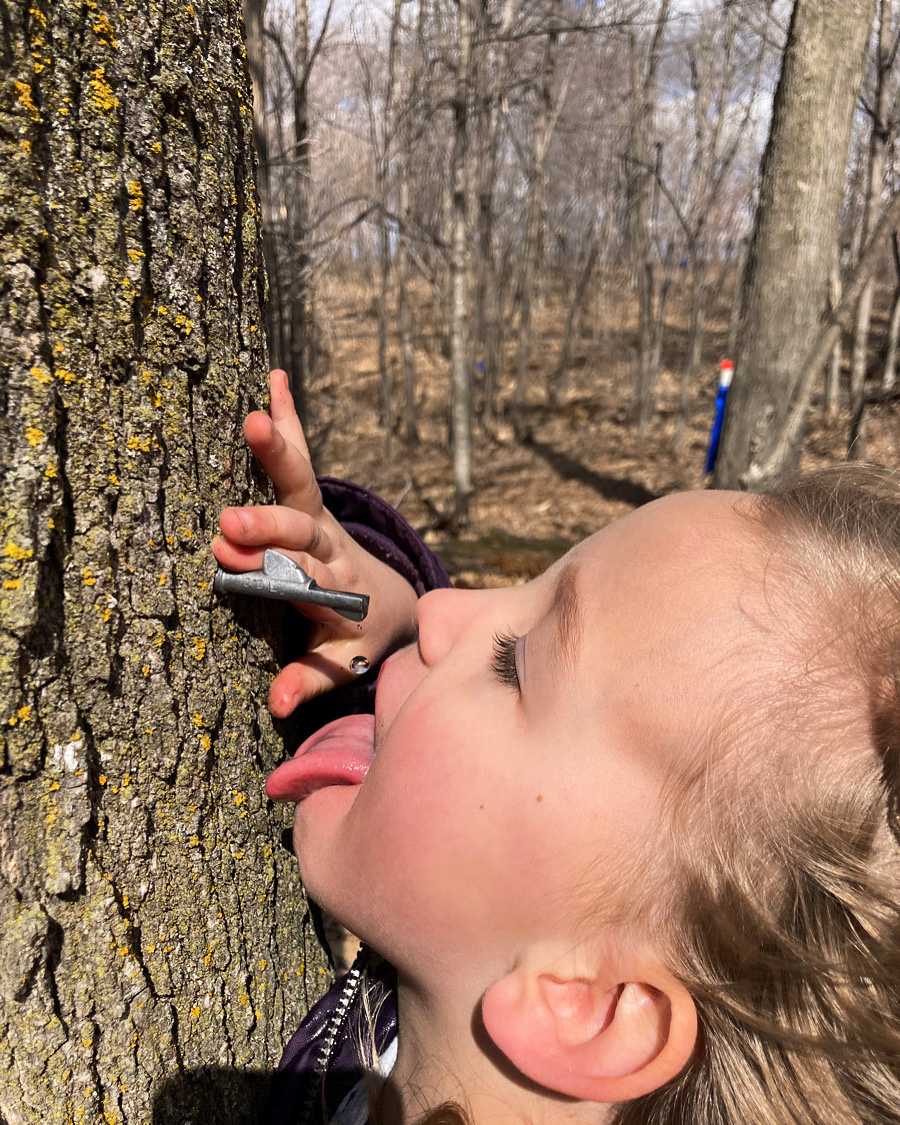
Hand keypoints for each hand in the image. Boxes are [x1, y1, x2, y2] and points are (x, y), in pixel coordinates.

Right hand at [212, 370, 417, 716]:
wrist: (392, 600)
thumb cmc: (361, 633)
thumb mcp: (344, 661)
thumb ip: (312, 678)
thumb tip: (275, 705)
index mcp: (335, 587)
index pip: (303, 579)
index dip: (273, 572)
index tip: (233, 563)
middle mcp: (329, 546)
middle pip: (301, 532)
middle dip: (268, 527)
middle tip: (230, 525)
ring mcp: (322, 518)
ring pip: (302, 483)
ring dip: (280, 452)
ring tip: (257, 417)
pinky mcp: (313, 499)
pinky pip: (302, 455)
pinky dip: (289, 420)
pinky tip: (275, 379)